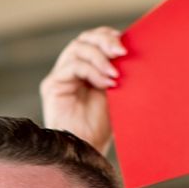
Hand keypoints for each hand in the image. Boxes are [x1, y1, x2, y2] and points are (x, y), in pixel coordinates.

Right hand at [39, 26, 125, 155]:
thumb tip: (136, 49)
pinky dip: (91, 70)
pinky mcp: (52, 85)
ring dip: (99, 57)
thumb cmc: (104, 127)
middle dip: (104, 41)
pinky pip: (72, 66)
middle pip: (85, 38)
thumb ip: (121, 72)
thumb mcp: (118, 93)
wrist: (88, 150)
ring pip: (77, 48)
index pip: (95, 40)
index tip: (128, 46)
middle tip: (121, 52)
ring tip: (115, 74)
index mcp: (88, 68)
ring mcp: (61, 76)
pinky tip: (105, 82)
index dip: (109, 37)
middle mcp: (72, 69)